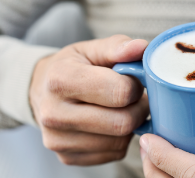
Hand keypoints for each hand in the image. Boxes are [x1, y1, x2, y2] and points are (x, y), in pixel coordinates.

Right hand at [30, 35, 149, 164]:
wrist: (42, 92)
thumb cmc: (71, 68)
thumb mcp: (90, 49)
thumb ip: (117, 47)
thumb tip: (142, 48)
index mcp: (61, 80)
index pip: (119, 93)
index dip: (135, 87)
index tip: (133, 82)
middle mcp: (54, 114)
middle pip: (122, 123)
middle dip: (138, 109)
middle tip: (135, 99)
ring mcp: (59, 141)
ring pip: (120, 142)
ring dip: (130, 126)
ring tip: (121, 109)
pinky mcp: (67, 157)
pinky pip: (113, 153)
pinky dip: (119, 139)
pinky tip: (110, 124)